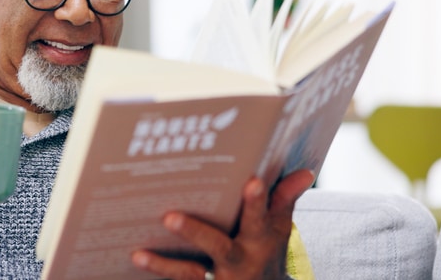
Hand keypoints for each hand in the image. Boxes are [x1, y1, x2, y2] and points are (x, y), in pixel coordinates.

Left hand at [131, 169, 314, 279]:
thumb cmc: (266, 250)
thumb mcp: (279, 229)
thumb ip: (284, 199)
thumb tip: (305, 172)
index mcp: (261, 239)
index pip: (261, 217)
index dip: (257, 201)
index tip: (251, 180)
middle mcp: (241, 261)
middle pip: (219, 248)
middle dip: (195, 233)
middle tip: (169, 217)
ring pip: (192, 275)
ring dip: (165, 267)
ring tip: (139, 254)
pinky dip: (160, 275)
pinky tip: (135, 261)